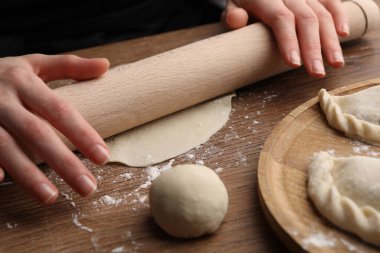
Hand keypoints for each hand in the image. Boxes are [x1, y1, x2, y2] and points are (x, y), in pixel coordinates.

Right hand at [0, 54, 109, 203]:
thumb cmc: (4, 74)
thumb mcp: (33, 63)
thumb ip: (68, 65)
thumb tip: (106, 65)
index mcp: (24, 82)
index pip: (60, 110)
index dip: (82, 134)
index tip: (103, 157)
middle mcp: (3, 100)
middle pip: (37, 133)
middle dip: (63, 162)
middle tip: (87, 187)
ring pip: (6, 148)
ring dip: (28, 174)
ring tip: (51, 197)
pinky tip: (1, 181)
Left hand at [222, 0, 348, 77]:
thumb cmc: (246, 1)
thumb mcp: (233, 5)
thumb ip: (233, 14)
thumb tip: (236, 20)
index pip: (280, 19)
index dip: (288, 41)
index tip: (294, 64)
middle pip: (306, 19)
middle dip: (313, 48)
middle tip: (317, 73)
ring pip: (322, 14)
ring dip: (330, 40)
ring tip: (336, 63)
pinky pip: (332, 1)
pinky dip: (339, 16)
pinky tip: (343, 35)